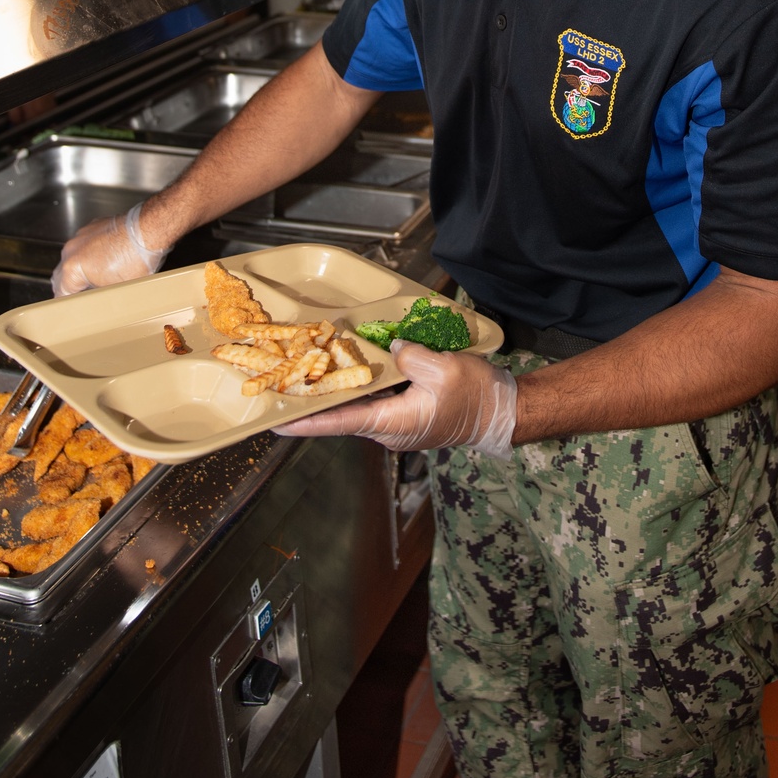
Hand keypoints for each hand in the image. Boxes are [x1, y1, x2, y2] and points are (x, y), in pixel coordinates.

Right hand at [51, 203, 166, 295]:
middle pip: (62, 275)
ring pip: (72, 258)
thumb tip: (97, 305)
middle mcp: (71, 250)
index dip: (68, 303)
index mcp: (72, 269)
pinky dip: (89, 253)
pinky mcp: (91, 227)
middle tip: (84, 296)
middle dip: (71, 286)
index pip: (61, 293)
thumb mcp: (116, 289)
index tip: (75, 307)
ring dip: (79, 269)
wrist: (147, 230)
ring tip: (97, 277)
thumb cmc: (136, 259)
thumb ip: (97, 298)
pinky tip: (105, 259)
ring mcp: (80, 236)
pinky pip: (84, 244)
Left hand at [274, 339, 518, 456]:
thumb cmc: (475, 395)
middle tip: (280, 387)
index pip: (339, 422)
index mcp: (392, 422)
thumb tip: (392, 349)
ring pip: (356, 406)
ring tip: (304, 373)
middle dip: (313, 401)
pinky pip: (374, 401)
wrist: (501, 412)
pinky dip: (357, 387)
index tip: (276, 423)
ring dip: (334, 392)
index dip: (306, 421)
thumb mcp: (444, 369)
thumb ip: (410, 357)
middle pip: (342, 414)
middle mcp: (387, 428)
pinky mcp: (404, 414)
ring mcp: (395, 424)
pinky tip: (346, 368)